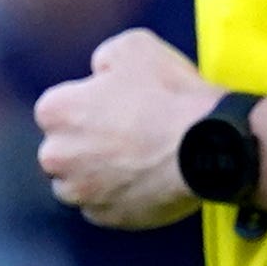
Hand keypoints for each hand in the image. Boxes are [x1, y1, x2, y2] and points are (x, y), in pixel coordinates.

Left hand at [37, 29, 215, 227]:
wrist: (210, 145)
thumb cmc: (170, 95)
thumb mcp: (134, 46)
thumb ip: (104, 59)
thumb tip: (100, 73)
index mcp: (56, 112)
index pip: (56, 109)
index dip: (88, 105)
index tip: (115, 106)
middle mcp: (57, 156)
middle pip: (62, 150)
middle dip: (85, 144)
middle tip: (127, 134)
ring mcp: (82, 193)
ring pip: (78, 184)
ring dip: (96, 175)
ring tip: (135, 162)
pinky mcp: (108, 219)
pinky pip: (103, 208)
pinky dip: (118, 198)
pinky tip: (143, 182)